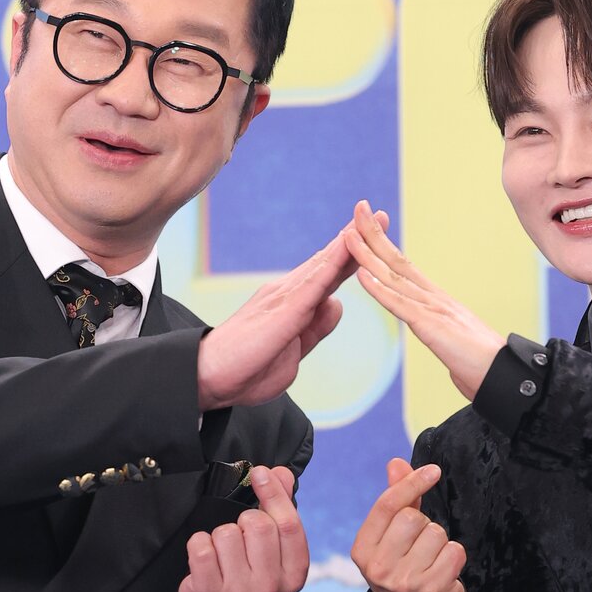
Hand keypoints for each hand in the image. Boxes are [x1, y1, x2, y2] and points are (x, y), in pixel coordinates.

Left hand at [179, 465, 309, 591]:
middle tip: (240, 535)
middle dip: (244, 520)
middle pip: (258, 525)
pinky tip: (206, 558)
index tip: (260, 473)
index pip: (288, 524)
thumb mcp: (274, 548)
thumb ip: (280, 506)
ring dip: (220, 535)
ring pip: (226, 534)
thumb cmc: (253, 574)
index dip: (274, 493)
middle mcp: (270, 587)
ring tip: (223, 553)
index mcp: (294, 573)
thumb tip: (281, 472)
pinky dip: (199, 543)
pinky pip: (200, 546)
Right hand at [197, 214, 386, 410]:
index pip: (329, 275)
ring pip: (323, 265)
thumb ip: (316, 328)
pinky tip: (347, 250)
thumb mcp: (295, 350)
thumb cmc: (247, 367)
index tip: (375, 238)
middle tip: (382, 215)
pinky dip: (331, 265)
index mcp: (294, 304)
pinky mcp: (282, 311)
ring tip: (370, 222)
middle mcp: (289, 292)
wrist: (209, 376)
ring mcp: (284, 298)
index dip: (352, 256)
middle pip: (329, 261)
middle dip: (356, 238)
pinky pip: (312, 285)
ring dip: (348, 243)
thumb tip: (336, 304)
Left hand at [344, 200, 504, 400]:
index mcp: (436, 300)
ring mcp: (433, 310)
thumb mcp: (452, 341)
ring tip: (348, 233)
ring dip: (368, 254)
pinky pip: (400, 306)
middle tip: (357, 207)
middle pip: (397, 260)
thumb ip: (440, 332)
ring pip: (394, 277)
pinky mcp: (432, 328)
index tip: (367, 223)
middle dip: (374, 233)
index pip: (404, 265)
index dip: (384, 243)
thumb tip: (436, 334)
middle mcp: (434, 298)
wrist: (505, 377)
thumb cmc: (481, 365)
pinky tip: (361, 275)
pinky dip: (379, 289)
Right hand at [350, 458, 466, 591]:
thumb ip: (396, 498)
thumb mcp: (390, 535)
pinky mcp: (431, 590)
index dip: (411, 483)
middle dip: (424, 523)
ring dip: (440, 541)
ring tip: (430, 558)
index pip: (387, 505)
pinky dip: (454, 555)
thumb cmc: (402, 564)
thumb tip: (397, 463)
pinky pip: (455, 551)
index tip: (433, 471)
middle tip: (419, 542)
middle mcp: (378, 568)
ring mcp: (404, 582)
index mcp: (362, 549)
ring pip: (436, 533)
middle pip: (413, 518)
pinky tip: (443, 568)